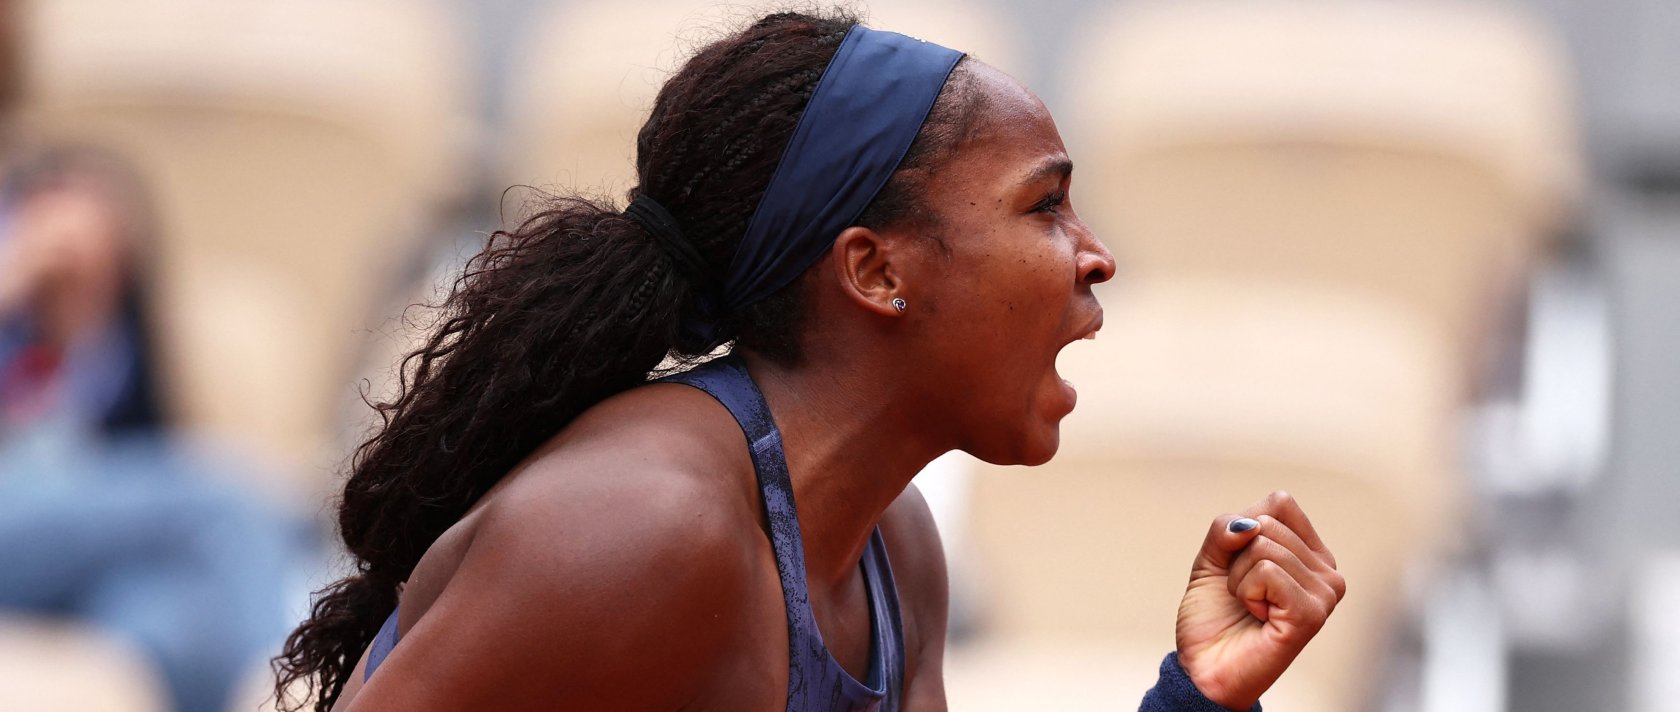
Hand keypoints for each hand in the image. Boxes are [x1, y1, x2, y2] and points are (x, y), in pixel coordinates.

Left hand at [1174, 491, 1345, 709]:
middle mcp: (1327, 570)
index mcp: (1310, 552)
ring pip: (1263, 546)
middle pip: (1267, 521)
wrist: (1205, 667)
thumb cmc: (1214, 617)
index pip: (1280, 503)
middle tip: (1243, 594)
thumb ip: (1224, 529)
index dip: (1242, 529)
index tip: (1239, 567)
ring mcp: (1325, 593)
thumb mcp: (1212, 559)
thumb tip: (1248, 524)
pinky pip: (1266, 571)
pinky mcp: (1312, 613)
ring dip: (1238, 578)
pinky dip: (1246, 591)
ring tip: (1250, 607)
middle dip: (1236, 556)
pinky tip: (1257, 617)